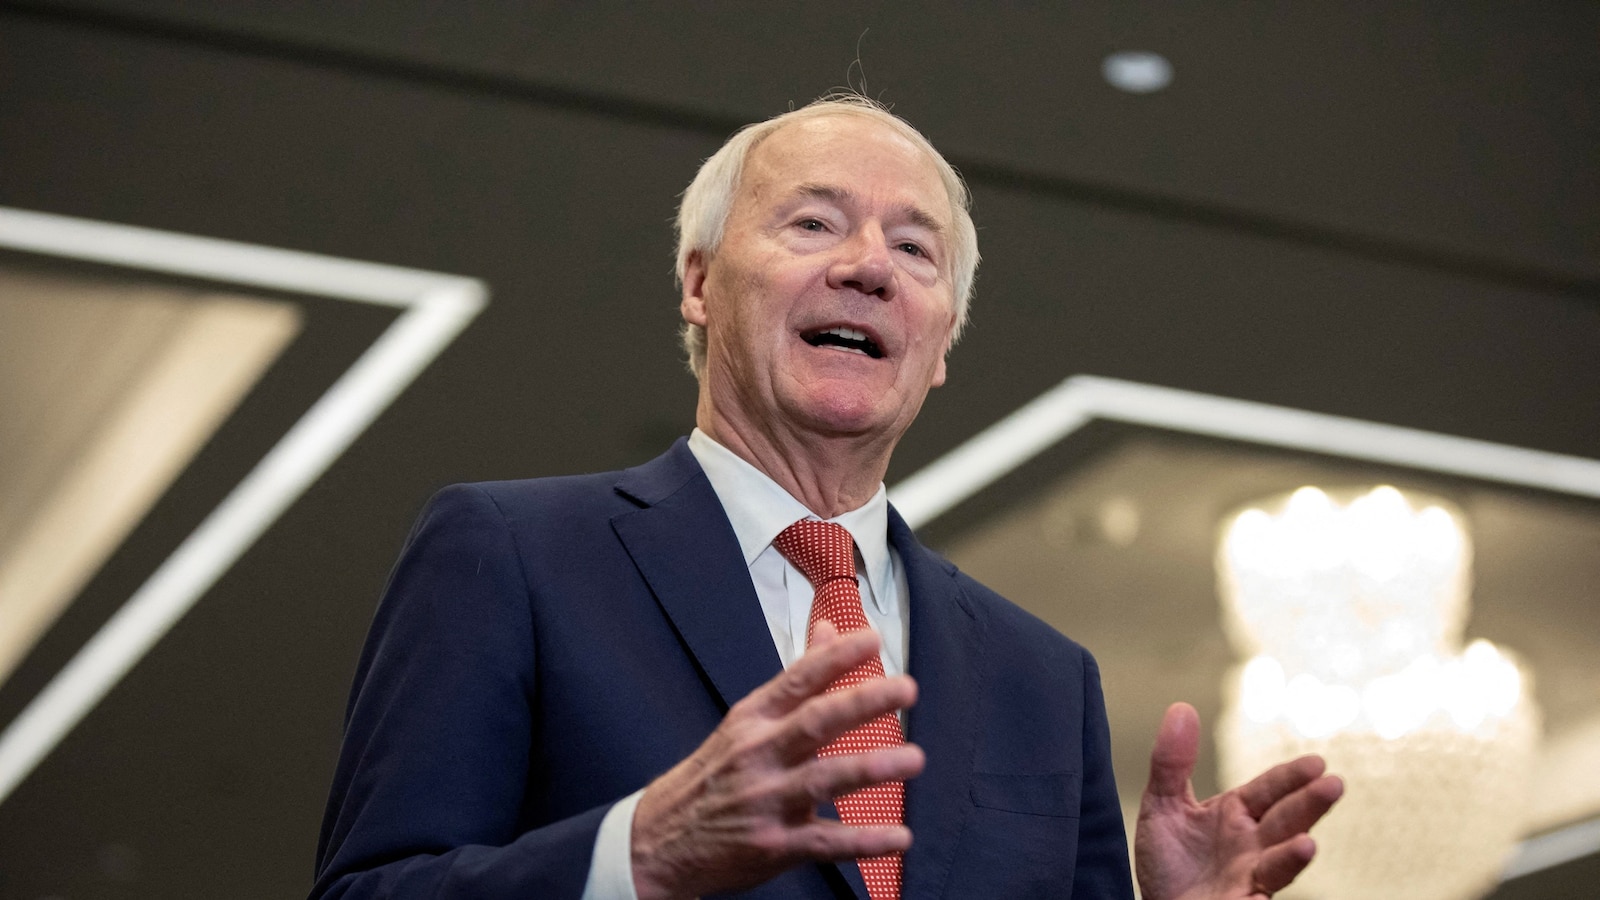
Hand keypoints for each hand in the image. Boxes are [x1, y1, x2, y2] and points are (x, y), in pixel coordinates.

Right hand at [630, 622, 924, 899]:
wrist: (660, 841)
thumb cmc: (714, 775)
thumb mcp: (745, 721)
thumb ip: (796, 680)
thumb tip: (830, 629)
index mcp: (753, 719)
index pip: (798, 679)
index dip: (836, 657)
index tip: (873, 639)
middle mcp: (759, 754)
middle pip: (815, 722)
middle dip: (862, 702)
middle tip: (906, 688)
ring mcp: (766, 801)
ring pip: (824, 779)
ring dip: (871, 767)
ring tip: (914, 758)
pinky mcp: (774, 846)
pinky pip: (826, 842)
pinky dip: (865, 842)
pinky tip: (900, 836)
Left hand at [1135, 703, 1342, 899]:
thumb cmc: (1170, 861)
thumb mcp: (1163, 805)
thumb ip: (1171, 761)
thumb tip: (1181, 707)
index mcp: (1238, 814)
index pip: (1270, 790)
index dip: (1290, 777)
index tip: (1316, 762)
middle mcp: (1252, 845)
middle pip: (1285, 822)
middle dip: (1309, 805)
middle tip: (1333, 785)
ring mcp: (1250, 878)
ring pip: (1278, 865)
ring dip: (1293, 857)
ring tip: (1308, 845)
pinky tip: (1259, 898)